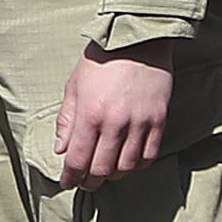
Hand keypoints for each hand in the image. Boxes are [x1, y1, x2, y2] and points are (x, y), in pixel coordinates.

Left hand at [54, 43, 174, 187]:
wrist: (138, 39)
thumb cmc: (101, 59)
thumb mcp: (74, 86)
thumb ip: (67, 121)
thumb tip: (61, 150)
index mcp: (90, 114)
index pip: (78, 159)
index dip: (71, 176)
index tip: (67, 182)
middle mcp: (115, 123)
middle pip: (102, 168)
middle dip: (90, 181)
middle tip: (85, 183)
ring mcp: (140, 123)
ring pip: (127, 166)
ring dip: (114, 174)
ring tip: (106, 173)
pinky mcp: (159, 119)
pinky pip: (150, 154)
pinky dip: (138, 165)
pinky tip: (130, 163)